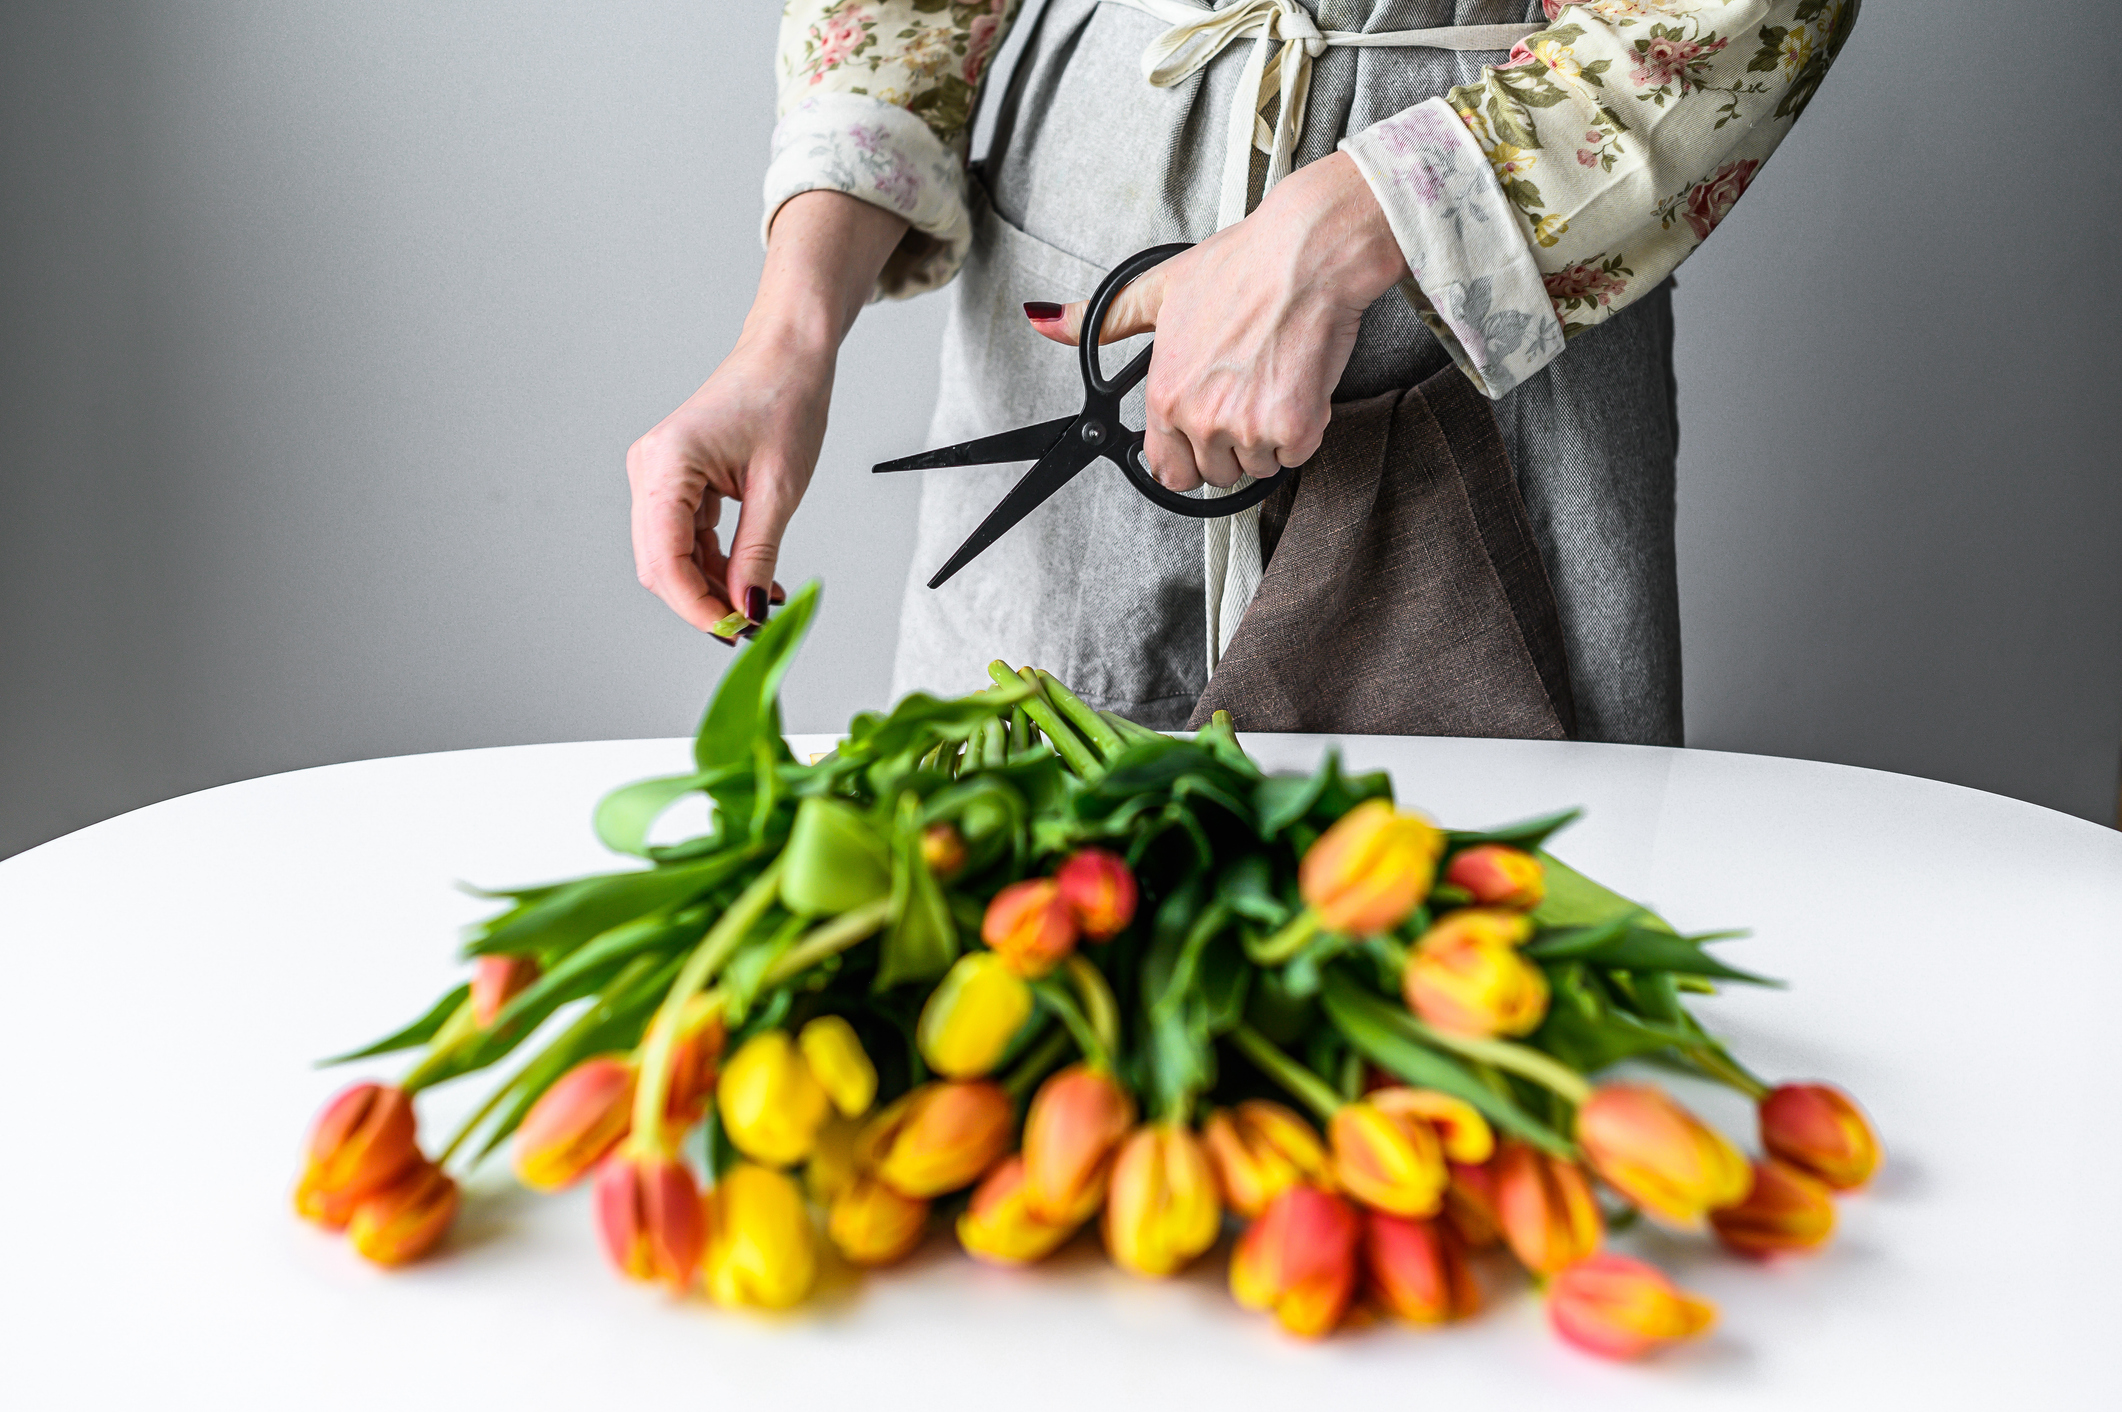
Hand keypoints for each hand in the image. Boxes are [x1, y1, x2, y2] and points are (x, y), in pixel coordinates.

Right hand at [627, 192, 906, 638]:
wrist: (789, 353)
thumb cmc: (785, 399)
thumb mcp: (779, 489)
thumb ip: (757, 555)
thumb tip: (746, 611)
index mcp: (666, 464)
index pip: (664, 560)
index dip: (696, 606)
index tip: (736, 631)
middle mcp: (649, 470)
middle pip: (659, 564)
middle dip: (702, 602)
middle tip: (750, 628)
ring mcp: (658, 476)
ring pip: (673, 557)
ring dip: (712, 587)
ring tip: (760, 606)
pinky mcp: (676, 482)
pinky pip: (687, 539)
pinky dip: (716, 565)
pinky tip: (752, 582)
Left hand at [1027, 152, 1407, 490]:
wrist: (1305, 254)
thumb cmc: (1241, 266)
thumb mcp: (1157, 288)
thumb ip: (1102, 320)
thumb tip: (1045, 321)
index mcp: (1166, 395)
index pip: (1166, 471)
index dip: (1185, 456)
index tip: (1200, 437)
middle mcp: (1201, 418)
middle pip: (1214, 474)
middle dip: (1229, 446)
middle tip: (1243, 395)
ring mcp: (1248, 428)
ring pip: (1257, 467)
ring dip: (1267, 438)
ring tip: (1269, 380)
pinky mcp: (1295, 428)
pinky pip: (1295, 455)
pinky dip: (1302, 429)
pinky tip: (1296, 383)